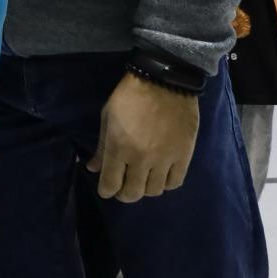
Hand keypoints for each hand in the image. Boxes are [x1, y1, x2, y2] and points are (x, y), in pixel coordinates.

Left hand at [86, 72, 199, 201]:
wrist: (164, 82)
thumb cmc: (129, 97)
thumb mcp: (107, 117)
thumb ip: (100, 146)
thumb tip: (92, 168)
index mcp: (119, 147)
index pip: (111, 184)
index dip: (106, 191)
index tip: (106, 190)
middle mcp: (141, 158)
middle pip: (133, 193)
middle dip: (124, 194)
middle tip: (122, 189)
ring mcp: (165, 159)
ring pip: (154, 191)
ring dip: (145, 189)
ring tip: (141, 180)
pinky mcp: (184, 156)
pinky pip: (174, 182)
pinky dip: (165, 184)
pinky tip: (160, 176)